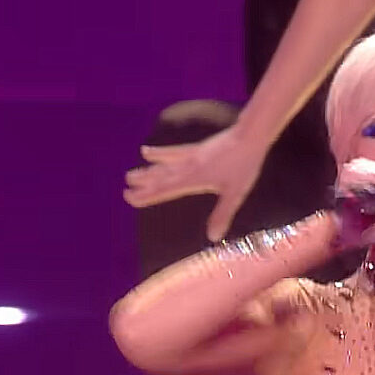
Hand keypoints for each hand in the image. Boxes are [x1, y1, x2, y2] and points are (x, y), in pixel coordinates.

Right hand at [125, 126, 269, 241]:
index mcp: (194, 179)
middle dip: (143, 185)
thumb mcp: (235, 193)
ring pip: (163, 165)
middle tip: (125, 191)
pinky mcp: (198, 148)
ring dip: (147, 171)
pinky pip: (174, 152)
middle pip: (161, 177)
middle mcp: (188, 167)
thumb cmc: (244, 165)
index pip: (166, 190)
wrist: (249, 136)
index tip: (130, 198)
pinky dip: (160, 153)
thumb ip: (222, 215)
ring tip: (129, 174)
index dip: (147, 195)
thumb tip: (213, 237)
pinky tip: (146, 151)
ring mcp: (191, 156)